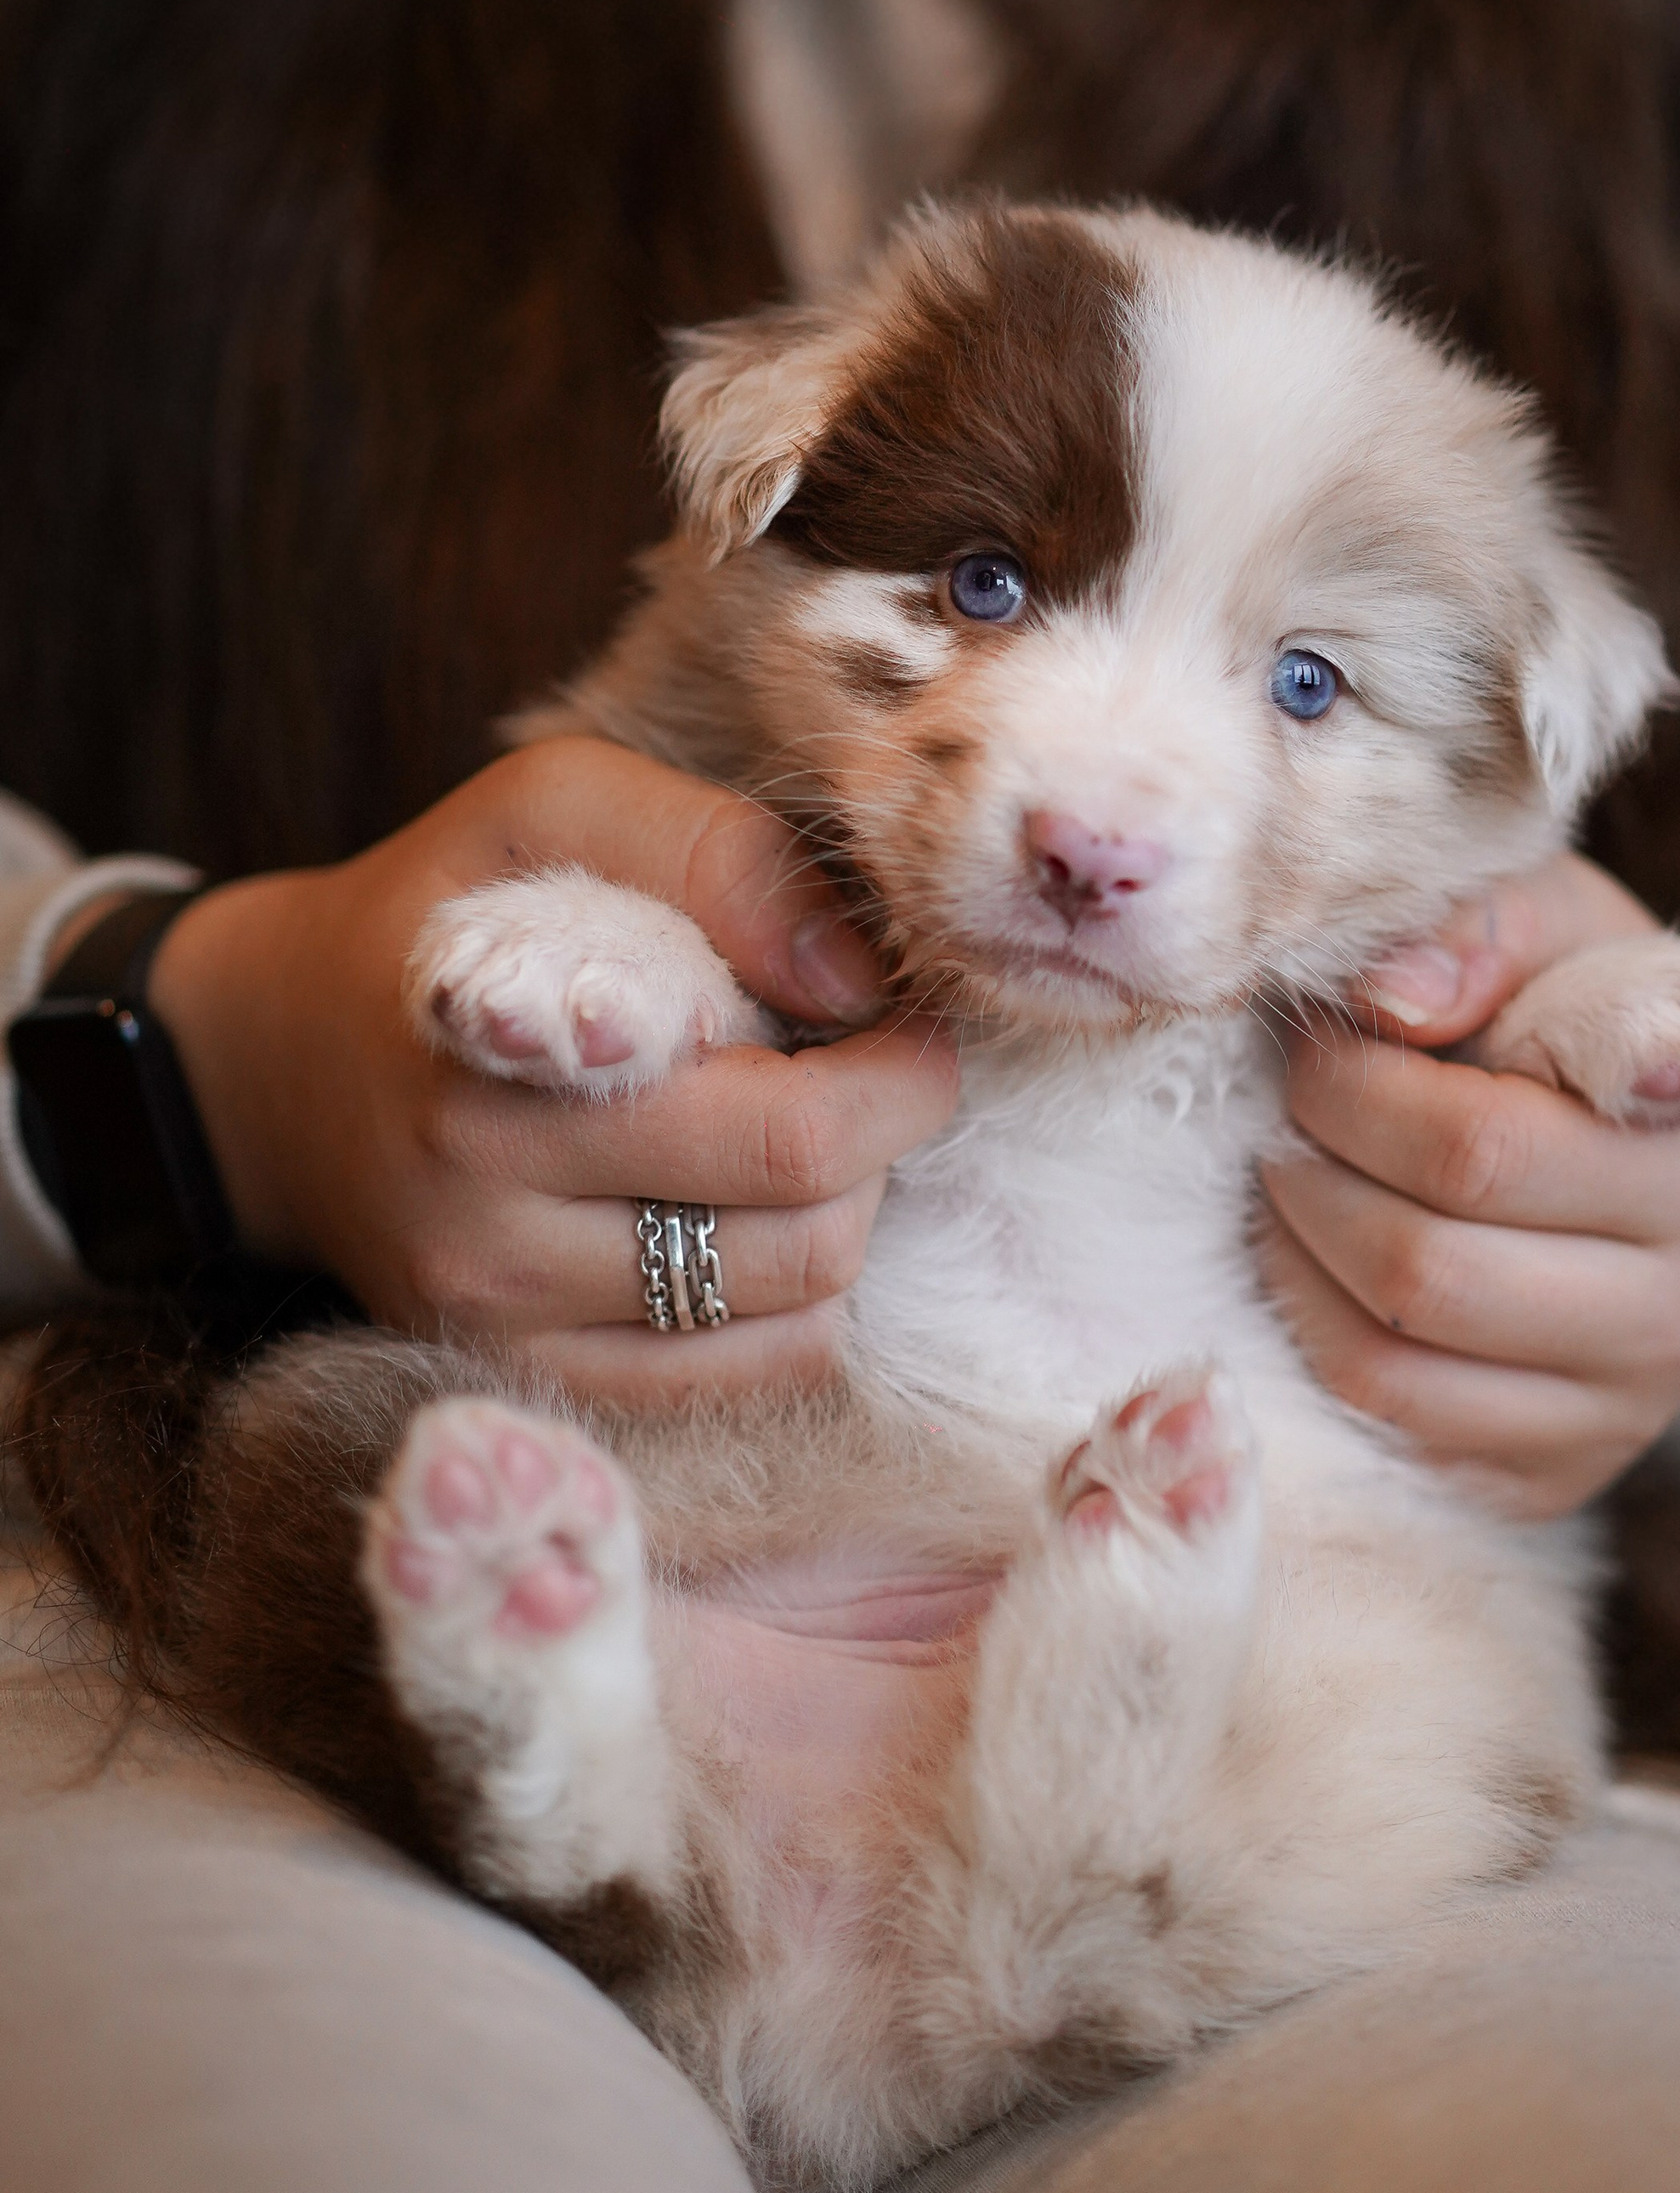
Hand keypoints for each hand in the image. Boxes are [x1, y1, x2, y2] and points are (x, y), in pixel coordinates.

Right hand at [149, 737, 959, 1403]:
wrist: (272, 1064)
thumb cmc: (439, 914)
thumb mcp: (549, 805)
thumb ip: (715, 853)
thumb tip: (857, 976)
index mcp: (502, 1077)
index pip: (784, 1130)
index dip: (892, 1075)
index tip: (894, 1014)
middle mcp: (490, 1233)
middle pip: (812, 1234)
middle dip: (881, 1141)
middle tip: (864, 1065)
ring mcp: (507, 1334)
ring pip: (797, 1320)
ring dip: (840, 1219)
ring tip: (792, 1131)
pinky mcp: (527, 1387)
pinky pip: (745, 1382)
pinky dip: (791, 1302)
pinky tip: (747, 1212)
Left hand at [1258, 857, 1679, 1515]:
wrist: (1660, 1167)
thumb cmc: (1585, 1019)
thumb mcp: (1558, 932)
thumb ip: (1484, 932)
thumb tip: (1383, 1000)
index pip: (1481, 1148)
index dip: (1360, 1089)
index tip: (1327, 1037)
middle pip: (1422, 1263)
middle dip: (1311, 1168)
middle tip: (1286, 1104)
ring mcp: (1620, 1408)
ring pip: (1389, 1361)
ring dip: (1295, 1256)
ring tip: (1290, 1174)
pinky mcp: (1552, 1477)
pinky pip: (1387, 1430)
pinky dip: (1312, 1337)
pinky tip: (1310, 1259)